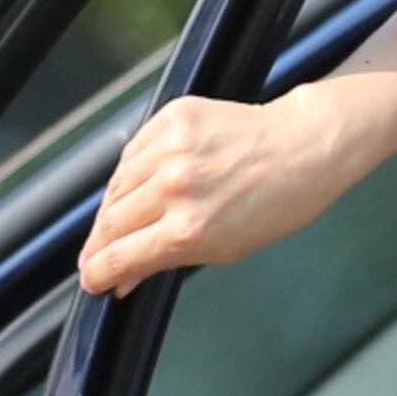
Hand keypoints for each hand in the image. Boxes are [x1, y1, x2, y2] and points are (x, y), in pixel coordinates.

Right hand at [77, 82, 364, 297]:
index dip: (97, 272)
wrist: (306, 145)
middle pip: (110, 223)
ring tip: (117, 222)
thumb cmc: (277, 202)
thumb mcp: (225, 248)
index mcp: (189, 229)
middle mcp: (176, 187)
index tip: (91, 278)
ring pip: (115, 186)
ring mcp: (172, 148)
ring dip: (111, 209)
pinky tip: (136, 186)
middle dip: (98, 244)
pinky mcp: (173, 117)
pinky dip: (129, 173)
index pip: (119, 256)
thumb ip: (166, 261)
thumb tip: (124, 277)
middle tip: (96, 254)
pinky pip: (132, 152)